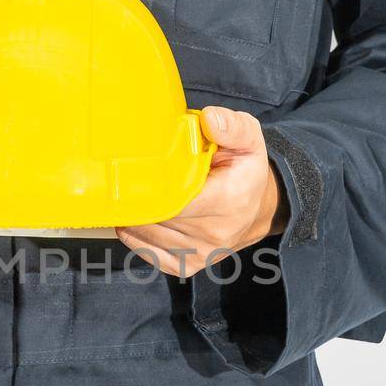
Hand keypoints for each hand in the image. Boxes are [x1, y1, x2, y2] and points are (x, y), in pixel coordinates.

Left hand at [116, 107, 286, 276]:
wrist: (259, 209)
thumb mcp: (249, 139)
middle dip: (137, 197)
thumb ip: (232, 125)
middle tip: (127, 178)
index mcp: (228, 201)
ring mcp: (200, 254)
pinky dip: (135, 235)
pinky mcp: (187, 267)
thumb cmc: (246, 171)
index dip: (149, 187)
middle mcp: (214, 233)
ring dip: (134, 215)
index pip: (175, 200)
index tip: (135, 171)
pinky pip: (147, 252)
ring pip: (147, 235)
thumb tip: (208, 119)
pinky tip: (136, 217)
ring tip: (132, 195)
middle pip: (156, 217)